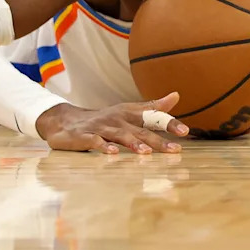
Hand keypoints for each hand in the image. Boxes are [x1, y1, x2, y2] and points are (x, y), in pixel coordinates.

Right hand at [36, 92, 188, 153]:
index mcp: (129, 113)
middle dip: (158, 140)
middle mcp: (117, 119)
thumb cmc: (104, 119)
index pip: (153, 117)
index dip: (169, 123)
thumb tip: (176, 96)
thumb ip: (152, 107)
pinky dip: (104, 147)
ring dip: (133, 143)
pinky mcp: (84, 137)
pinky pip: (95, 142)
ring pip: (120, 135)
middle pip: (140, 129)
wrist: (64, 120)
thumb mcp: (128, 111)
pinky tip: (113, 154)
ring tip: (146, 152)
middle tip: (175, 149)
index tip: (185, 131)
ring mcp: (100, 128)